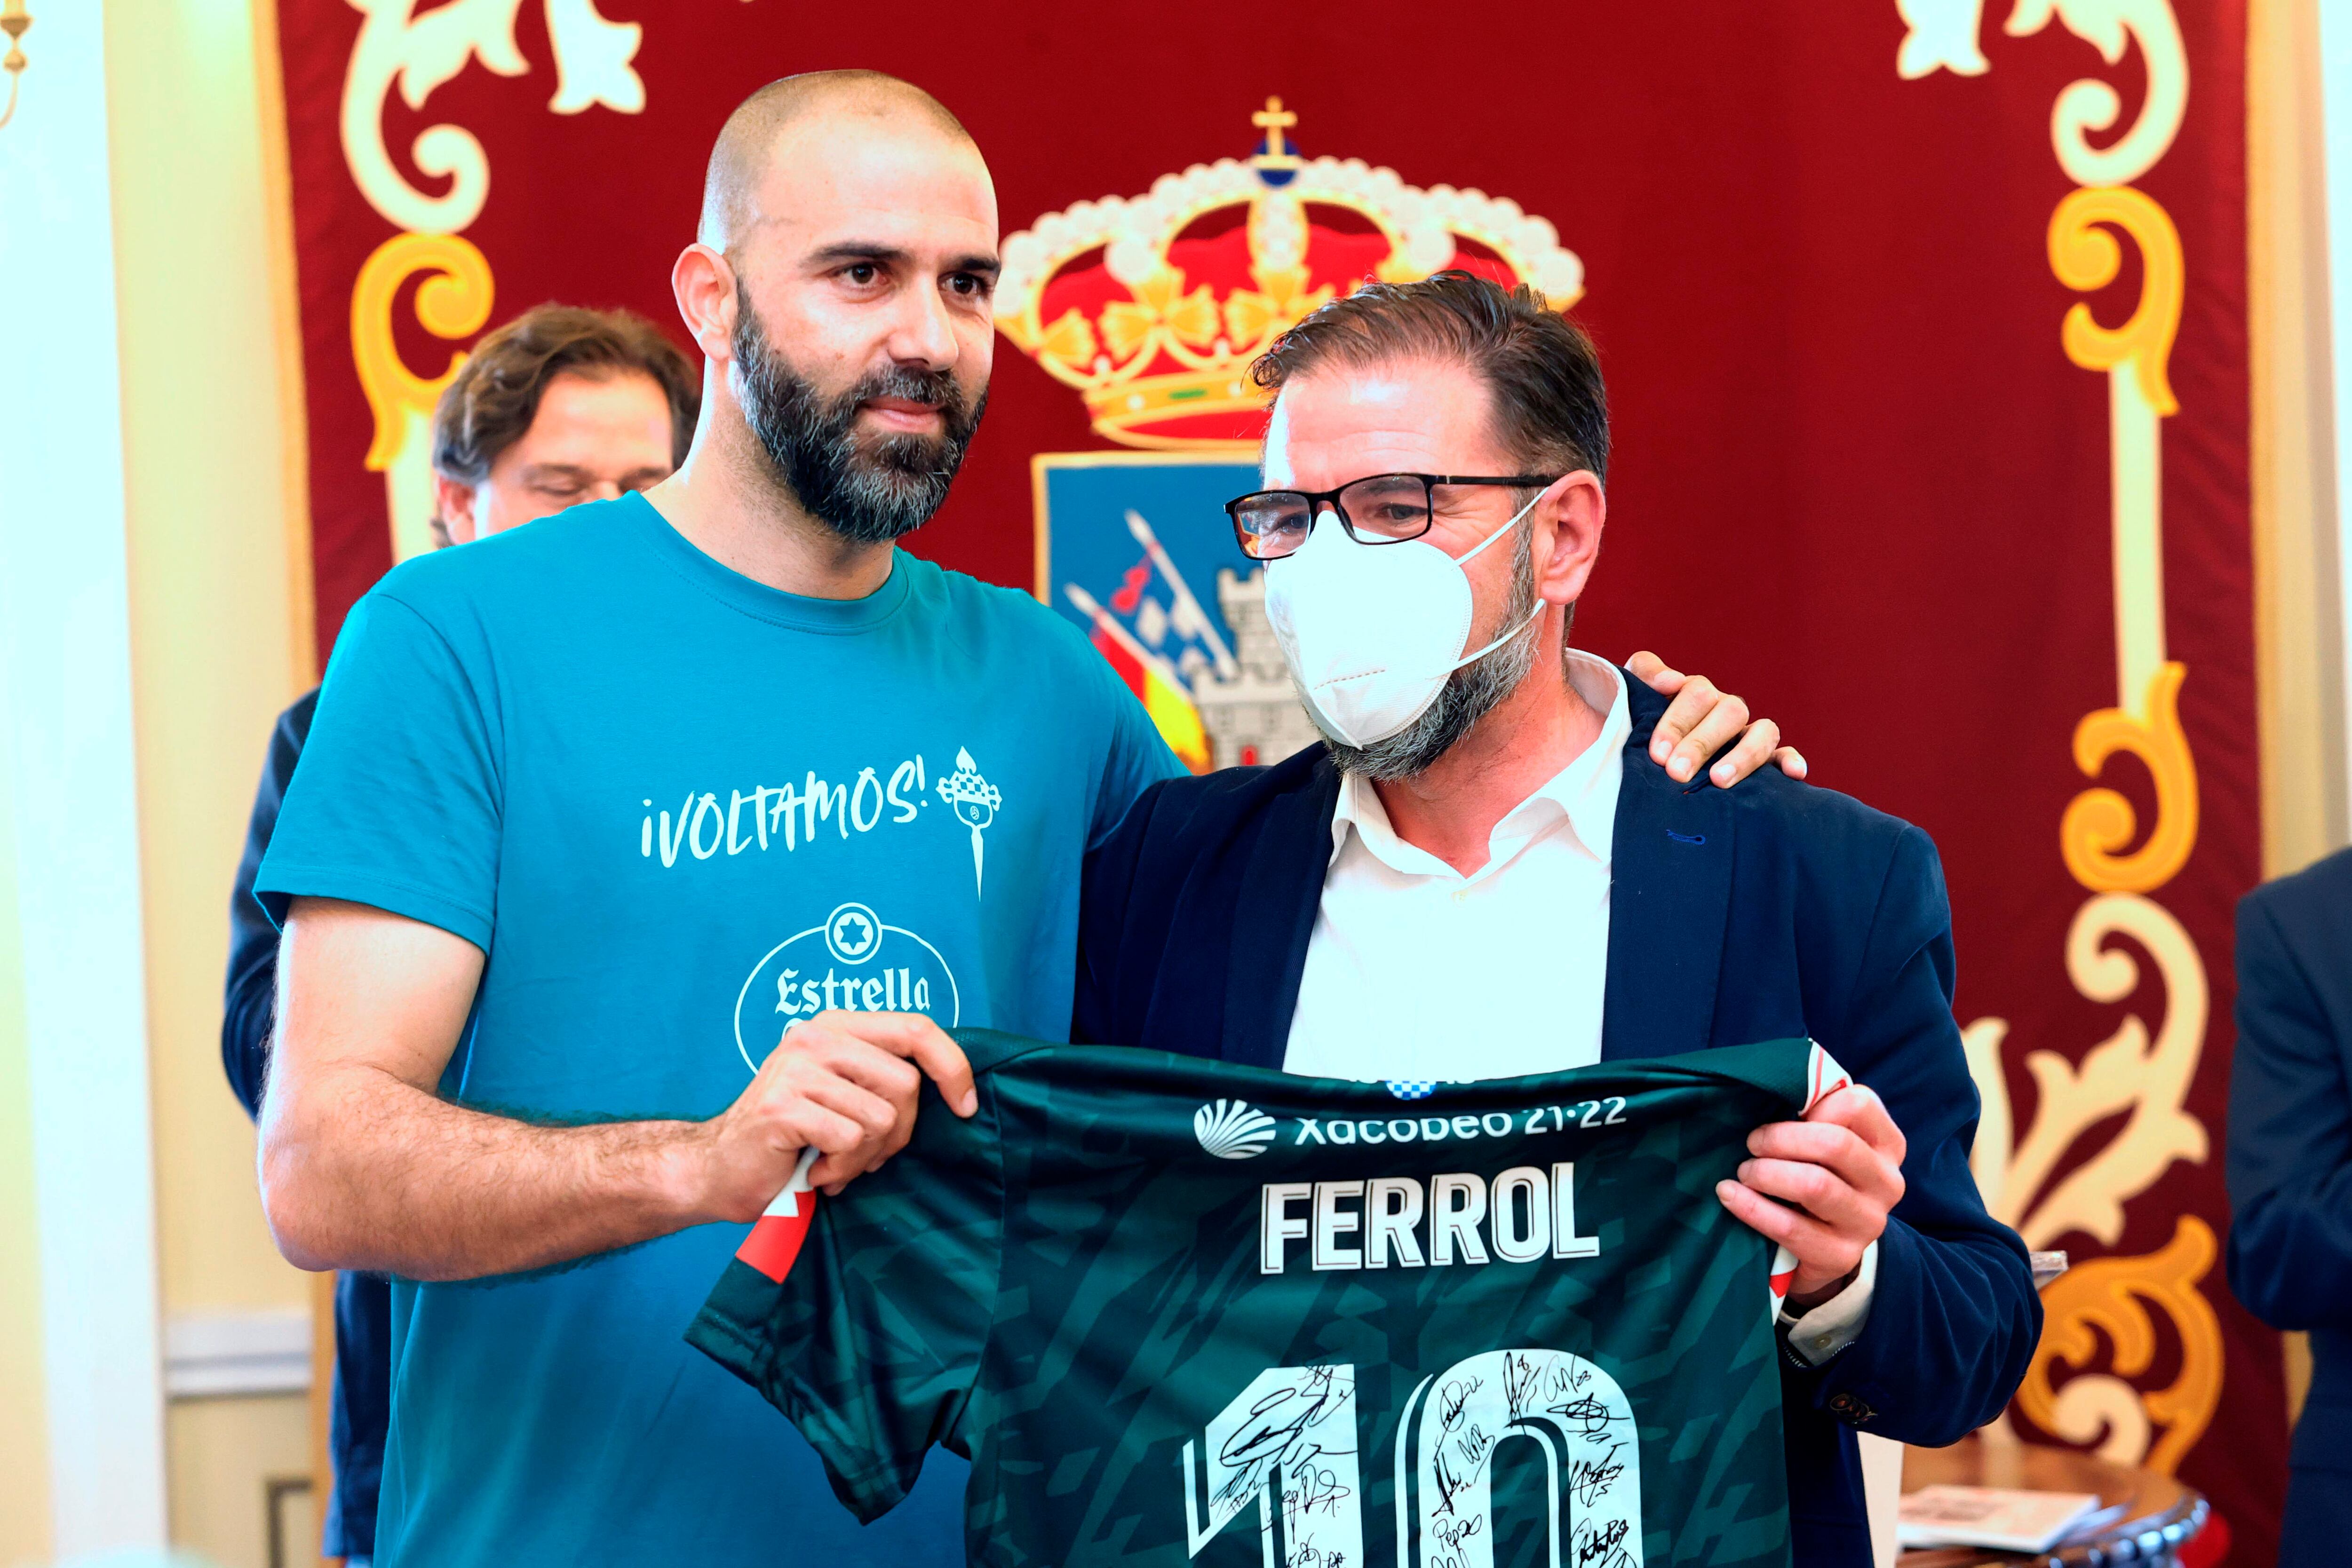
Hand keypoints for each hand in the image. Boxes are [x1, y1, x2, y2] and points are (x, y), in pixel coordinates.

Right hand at [696, 1011, 975, 1220]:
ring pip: (880, 1118)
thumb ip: (883, 1079)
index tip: (967, 1106)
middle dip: (897, 1134)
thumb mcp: (843, 1095)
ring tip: (833, 1163)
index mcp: (837, 1027)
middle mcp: (816, 1036)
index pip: (916, 1028)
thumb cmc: (792, 1139)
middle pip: (905, 1085)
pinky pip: (849, 1141)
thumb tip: (954, 1089)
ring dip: (864, 1158)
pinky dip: (840, 1169)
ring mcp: (796, 1068)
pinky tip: (814, 1171)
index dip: (953, 1066)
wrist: (717, 1170)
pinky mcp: (783, 1106)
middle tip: (865, 1155)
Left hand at [1627, 651, 1808, 786]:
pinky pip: (1783, 755)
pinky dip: (1790, 761)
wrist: (1645, 758)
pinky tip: (1793, 773)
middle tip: (1677, 772)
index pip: (1697, 692)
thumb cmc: (1639, 726)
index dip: (1677, 721)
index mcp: (1697, 694)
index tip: (1657, 753)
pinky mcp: (1765, 759)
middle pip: (1731, 711)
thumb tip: (1672, 680)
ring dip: (1743, 755)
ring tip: (1719, 780)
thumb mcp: (1635, 696)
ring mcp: (1747, 734)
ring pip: (1762, 732)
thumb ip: (1645, 672)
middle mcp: (1725, 711)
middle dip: (1702, 742)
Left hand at [1715, 1084, 1905, 1309]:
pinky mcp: (1841, 1256)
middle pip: (1835, 1144)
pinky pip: (1791, 1228)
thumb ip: (1814, 1112)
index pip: (1858, 1104)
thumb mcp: (1825, 1141)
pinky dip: (1752, 1207)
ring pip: (1815, 1185)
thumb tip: (1771, 1086)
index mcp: (1887, 1144)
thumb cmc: (1819, 1175)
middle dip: (1781, 1138)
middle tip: (1751, 1142)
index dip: (1811, 1102)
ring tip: (1744, 1171)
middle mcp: (1886, 1182)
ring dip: (1766, 1173)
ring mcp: (1868, 1223)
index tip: (1783, 1112)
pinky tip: (1729, 1194)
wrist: (1827, 1245)